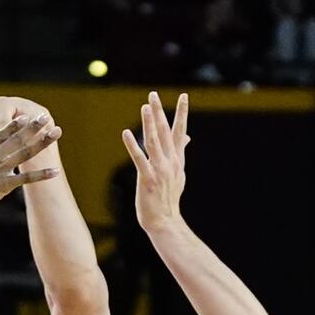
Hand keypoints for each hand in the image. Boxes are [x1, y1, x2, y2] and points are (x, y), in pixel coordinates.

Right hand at [0, 114, 59, 221]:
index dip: (12, 125)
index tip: (24, 116)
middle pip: (15, 139)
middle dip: (32, 127)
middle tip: (46, 118)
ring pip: (24, 153)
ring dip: (42, 142)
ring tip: (56, 133)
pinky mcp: (2, 186)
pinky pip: (25, 179)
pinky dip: (42, 175)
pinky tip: (56, 171)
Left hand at [123, 91, 189, 235]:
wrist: (166, 220)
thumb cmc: (169, 197)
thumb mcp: (179, 173)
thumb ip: (180, 152)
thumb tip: (187, 137)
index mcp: (177, 159)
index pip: (180, 131)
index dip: (182, 113)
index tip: (184, 96)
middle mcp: (170, 162)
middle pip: (165, 132)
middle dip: (160, 112)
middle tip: (153, 94)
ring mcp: (159, 170)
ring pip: (154, 142)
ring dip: (149, 124)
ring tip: (145, 107)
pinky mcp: (148, 179)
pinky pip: (139, 159)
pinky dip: (133, 145)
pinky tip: (126, 133)